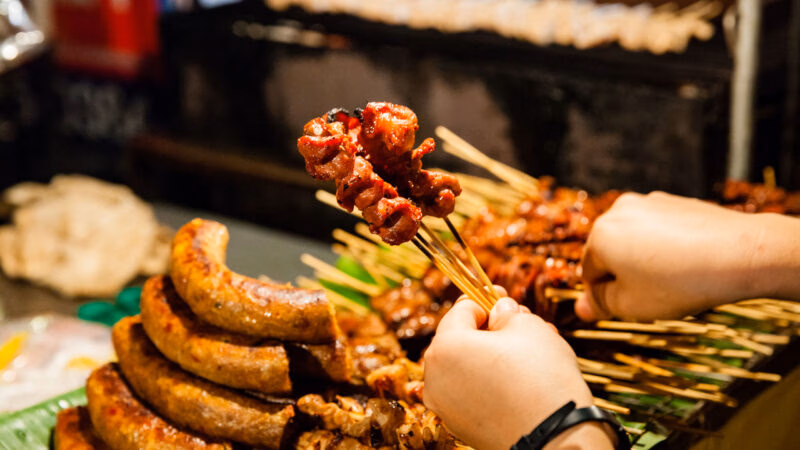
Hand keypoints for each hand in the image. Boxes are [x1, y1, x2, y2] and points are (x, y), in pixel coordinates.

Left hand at [423, 292, 612, 449]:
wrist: (557, 437)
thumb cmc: (541, 377)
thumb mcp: (528, 326)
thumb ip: (506, 313)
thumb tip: (499, 312)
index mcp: (444, 348)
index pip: (461, 310)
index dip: (485, 299)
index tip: (503, 296)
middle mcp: (435, 379)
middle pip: (460, 339)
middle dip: (490, 328)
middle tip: (520, 323)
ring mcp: (446, 406)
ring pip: (467, 367)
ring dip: (492, 354)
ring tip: (527, 350)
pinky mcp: (461, 426)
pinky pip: (472, 392)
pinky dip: (490, 380)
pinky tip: (519, 377)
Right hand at [577, 191, 799, 321]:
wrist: (742, 253)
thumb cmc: (681, 282)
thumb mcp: (632, 305)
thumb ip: (600, 305)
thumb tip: (580, 308)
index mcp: (600, 236)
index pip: (588, 273)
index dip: (606, 296)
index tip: (630, 306)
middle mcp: (618, 211)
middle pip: (609, 252)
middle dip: (624, 274)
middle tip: (653, 295)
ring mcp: (648, 202)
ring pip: (634, 240)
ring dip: (645, 260)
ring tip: (674, 280)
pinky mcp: (674, 202)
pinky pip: (659, 230)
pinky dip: (666, 247)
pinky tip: (688, 263)